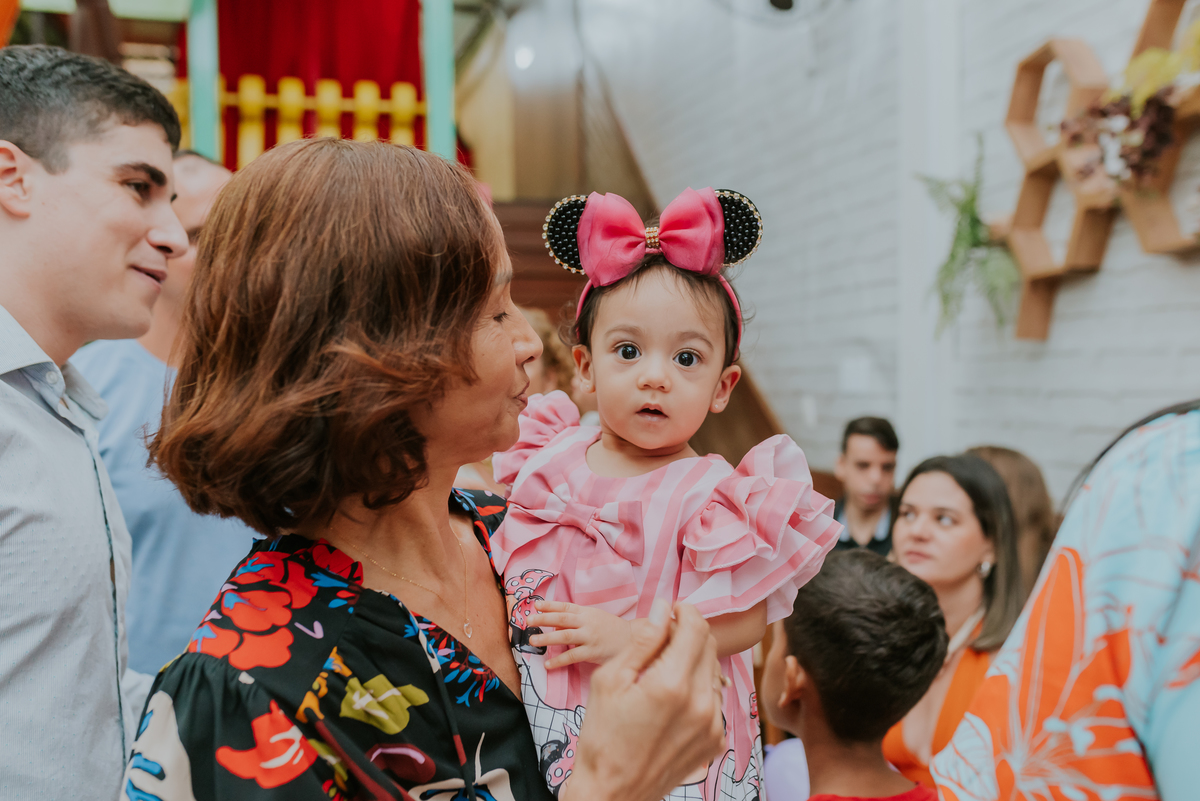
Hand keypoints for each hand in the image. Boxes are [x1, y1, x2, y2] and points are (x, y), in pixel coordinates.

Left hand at [527, 601, 642, 667]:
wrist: (632, 641)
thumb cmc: (610, 629)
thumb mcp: (594, 618)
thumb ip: (576, 620)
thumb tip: (554, 624)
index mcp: (587, 612)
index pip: (565, 607)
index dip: (550, 605)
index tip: (535, 605)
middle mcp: (587, 623)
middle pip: (562, 619)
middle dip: (544, 619)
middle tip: (528, 621)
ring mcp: (590, 637)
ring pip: (565, 637)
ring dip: (547, 638)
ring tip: (533, 640)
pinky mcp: (593, 652)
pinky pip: (572, 656)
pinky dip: (559, 660)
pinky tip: (548, 664)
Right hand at [561, 600, 725, 800]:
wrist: (612, 791)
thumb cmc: (603, 735)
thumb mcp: (610, 680)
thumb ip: (642, 641)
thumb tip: (663, 609)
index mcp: (672, 685)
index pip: (696, 628)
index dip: (685, 612)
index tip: (671, 612)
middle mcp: (701, 703)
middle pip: (709, 646)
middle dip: (689, 633)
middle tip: (663, 638)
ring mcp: (712, 724)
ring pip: (713, 671)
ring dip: (694, 661)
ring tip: (663, 672)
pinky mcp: (715, 740)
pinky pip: (714, 699)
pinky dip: (698, 688)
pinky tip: (672, 699)